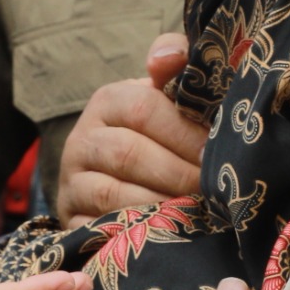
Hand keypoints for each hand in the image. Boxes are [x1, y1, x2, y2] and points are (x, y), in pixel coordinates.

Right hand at [57, 31, 206, 225]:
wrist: (113, 179)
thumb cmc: (155, 133)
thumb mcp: (165, 96)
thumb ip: (176, 65)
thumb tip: (170, 56)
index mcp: (108, 100)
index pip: (144, 109)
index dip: (185, 133)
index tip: (218, 153)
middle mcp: (82, 139)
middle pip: (129, 153)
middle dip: (179, 173)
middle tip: (215, 189)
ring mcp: (72, 182)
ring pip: (113, 194)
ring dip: (161, 204)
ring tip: (198, 212)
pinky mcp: (71, 221)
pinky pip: (100, 228)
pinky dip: (136, 231)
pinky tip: (168, 233)